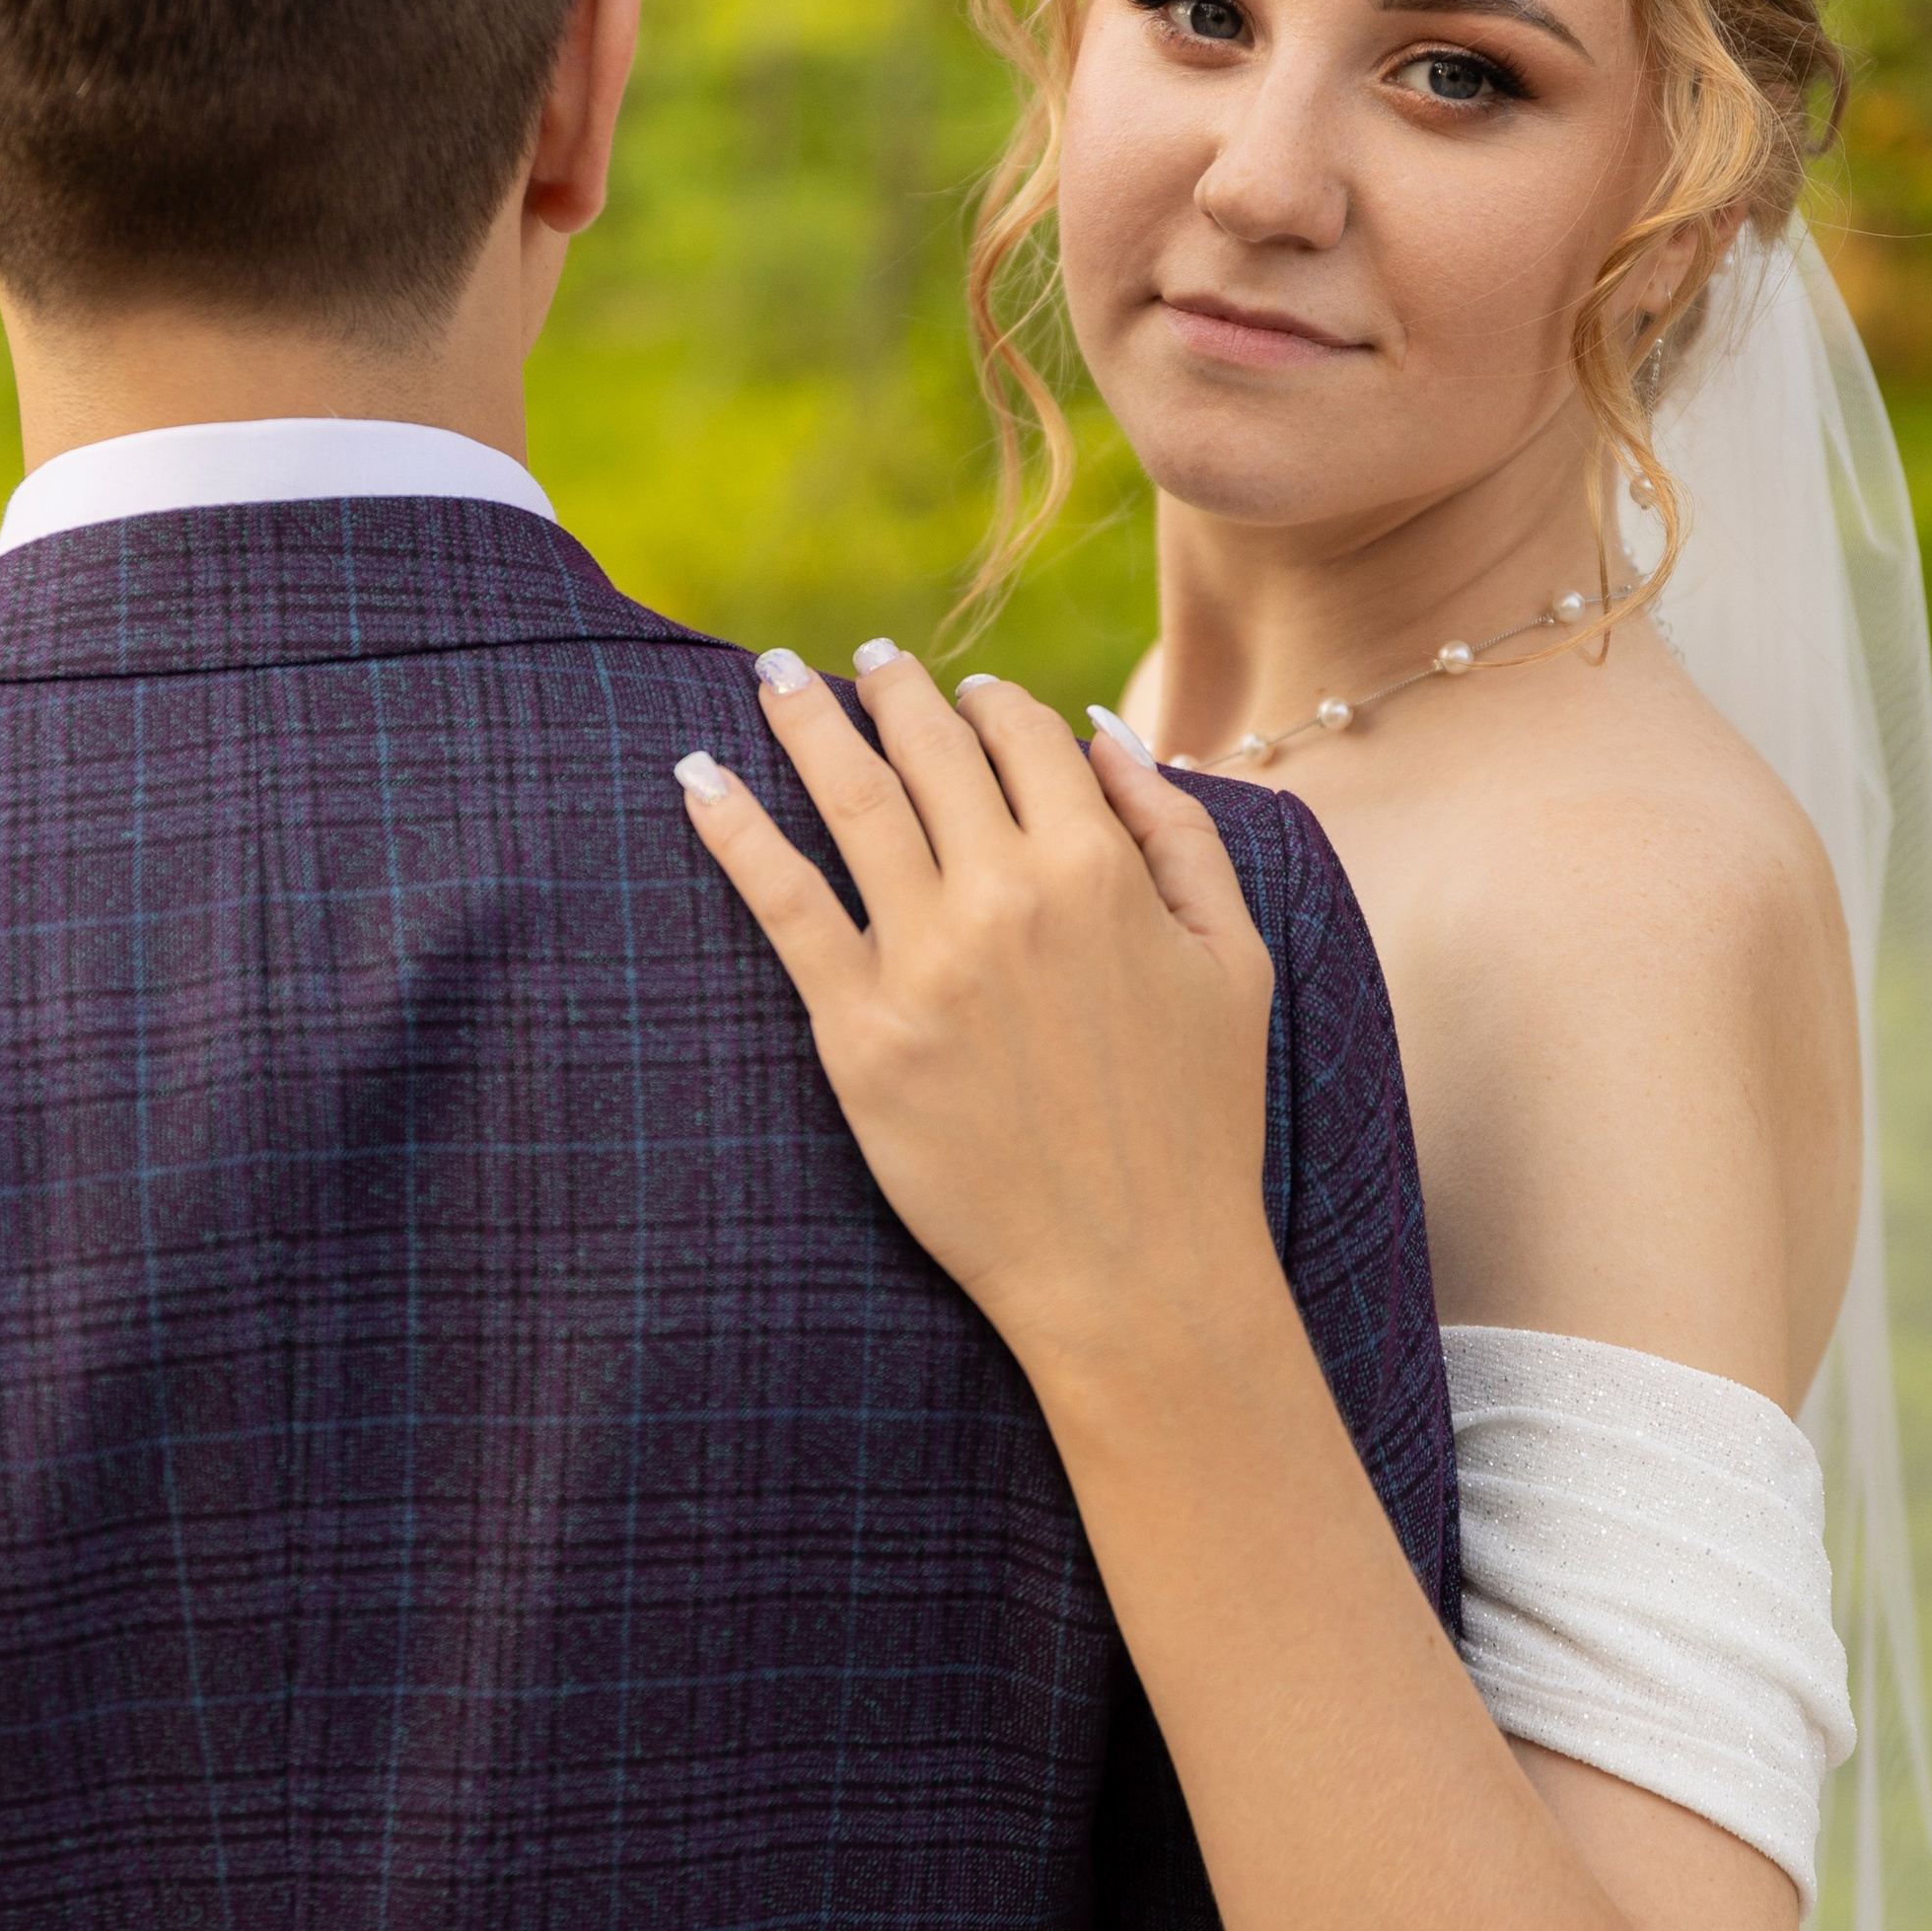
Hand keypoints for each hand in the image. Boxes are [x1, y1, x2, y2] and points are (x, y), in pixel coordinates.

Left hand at [673, 645, 1277, 1375]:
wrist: (1138, 1273)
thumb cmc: (1200, 1119)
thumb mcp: (1234, 957)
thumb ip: (1180, 830)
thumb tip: (1103, 733)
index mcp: (1100, 869)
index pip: (1024, 738)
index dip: (990, 704)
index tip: (966, 697)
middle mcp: (1007, 896)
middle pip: (929, 752)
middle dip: (893, 688)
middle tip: (866, 657)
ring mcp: (926, 963)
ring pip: (852, 802)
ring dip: (806, 722)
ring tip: (772, 677)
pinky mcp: (860, 1034)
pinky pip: (783, 904)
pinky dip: (734, 830)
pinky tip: (697, 780)